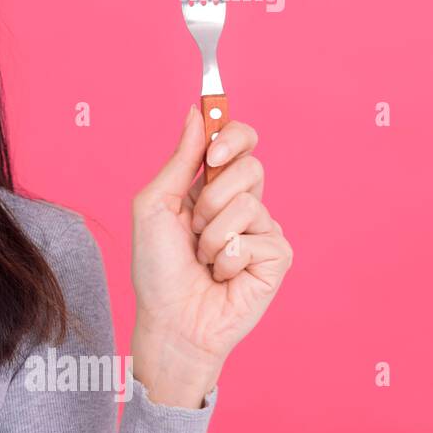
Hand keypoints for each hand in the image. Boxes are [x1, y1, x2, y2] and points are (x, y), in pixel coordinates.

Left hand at [129, 105, 293, 401]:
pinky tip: (223, 276)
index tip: (212, 153)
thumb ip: (180, 160)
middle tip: (194, 226)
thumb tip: (197, 113)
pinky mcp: (277, 257)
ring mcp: (262, 230)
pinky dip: (230, 258)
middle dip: (212, 196)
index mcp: (210, 185)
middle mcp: (241, 203)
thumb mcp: (155, 206)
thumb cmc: (156, 268)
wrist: (170, 320)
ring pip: (250, 203)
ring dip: (213, 235)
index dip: (232, 136)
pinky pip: (260, 238)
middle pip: (250, 165)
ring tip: (204, 259)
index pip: (239, 140)